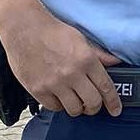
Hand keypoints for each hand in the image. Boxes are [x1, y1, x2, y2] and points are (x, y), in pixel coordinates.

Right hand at [0, 2, 120, 116]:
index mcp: (86, 60)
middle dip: (95, 107)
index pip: (106, 87)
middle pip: (92, 102)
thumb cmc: (53, 32)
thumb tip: (115, 62)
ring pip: (74, 109)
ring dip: (77, 108)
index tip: (115, 110)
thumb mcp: (81, 39)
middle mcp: (72, 74)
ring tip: (76, 101)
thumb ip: (99, 55)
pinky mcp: (37, 90)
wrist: (24, 29)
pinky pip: (54, 108)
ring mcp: (54, 83)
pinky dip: (59, 106)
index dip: (113, 102)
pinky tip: (60, 98)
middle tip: (92, 105)